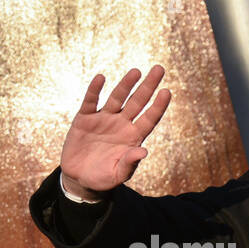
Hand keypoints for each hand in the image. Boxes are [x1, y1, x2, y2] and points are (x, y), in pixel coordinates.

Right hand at [60, 67, 172, 200]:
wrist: (81, 178)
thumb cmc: (104, 177)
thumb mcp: (119, 174)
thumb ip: (130, 162)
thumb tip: (144, 151)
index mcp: (133, 137)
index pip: (149, 118)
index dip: (158, 106)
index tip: (167, 91)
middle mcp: (121, 125)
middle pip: (137, 102)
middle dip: (148, 86)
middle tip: (159, 69)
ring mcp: (103, 120)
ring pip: (117, 98)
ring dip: (126, 85)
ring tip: (136, 71)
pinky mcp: (84, 119)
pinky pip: (90, 102)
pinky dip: (95, 90)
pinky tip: (101, 78)